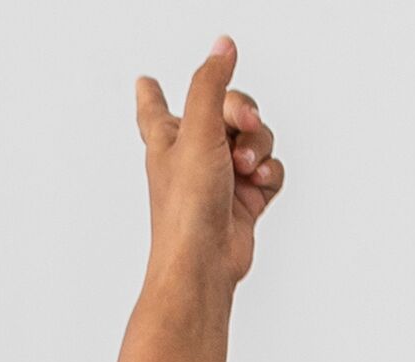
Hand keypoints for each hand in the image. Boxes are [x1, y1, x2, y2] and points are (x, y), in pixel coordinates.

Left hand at [135, 39, 282, 289]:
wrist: (204, 261)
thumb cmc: (186, 207)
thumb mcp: (197, 132)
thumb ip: (210, 84)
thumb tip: (222, 46)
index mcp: (167, 138)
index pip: (154, 108)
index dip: (150, 94)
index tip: (144, 83)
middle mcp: (193, 155)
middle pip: (229, 110)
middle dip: (243, 113)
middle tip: (243, 124)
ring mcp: (221, 177)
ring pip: (256, 138)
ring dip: (258, 146)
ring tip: (244, 167)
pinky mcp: (245, 198)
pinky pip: (270, 167)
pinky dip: (268, 172)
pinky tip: (255, 184)